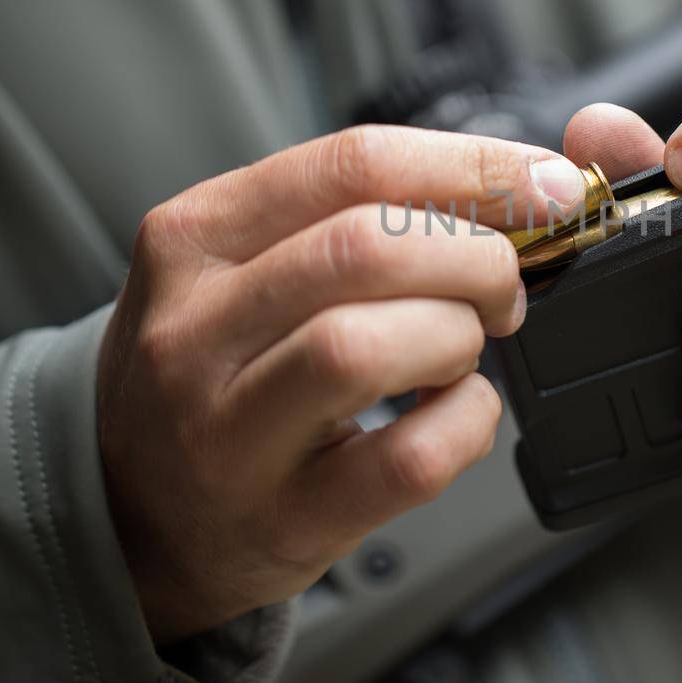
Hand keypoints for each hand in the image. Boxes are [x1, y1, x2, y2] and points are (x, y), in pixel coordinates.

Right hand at [97, 126, 585, 643]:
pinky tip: (457, 412)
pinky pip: (405, 459)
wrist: (136, 516)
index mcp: (195, 237)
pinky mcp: (281, 518)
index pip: (353, 164)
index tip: (545, 185)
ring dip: (458, 337)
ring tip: (463, 347)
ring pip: (368, 347)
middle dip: (476, 257)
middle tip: (504, 285)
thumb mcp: (246, 268)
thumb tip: (521, 183)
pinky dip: (466, 425)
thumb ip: (360, 215)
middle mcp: (195, 328)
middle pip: (368, 248)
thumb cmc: (218, 373)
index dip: (474, 167)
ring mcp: (227, 430)